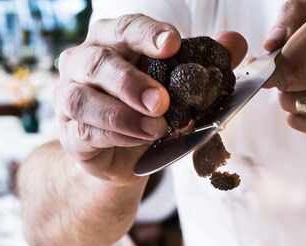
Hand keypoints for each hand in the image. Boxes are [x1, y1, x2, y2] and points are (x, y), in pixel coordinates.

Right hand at [56, 15, 246, 184]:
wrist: (125, 158)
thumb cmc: (150, 111)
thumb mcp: (181, 88)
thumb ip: (205, 63)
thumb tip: (235, 42)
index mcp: (111, 41)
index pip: (124, 27)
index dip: (147, 34)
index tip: (172, 44)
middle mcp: (83, 63)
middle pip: (98, 61)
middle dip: (131, 81)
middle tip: (162, 102)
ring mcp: (70, 98)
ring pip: (84, 99)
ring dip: (122, 115)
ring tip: (156, 128)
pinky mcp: (70, 134)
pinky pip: (85, 132)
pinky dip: (114, 137)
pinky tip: (139, 139)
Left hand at [264, 0, 305, 139]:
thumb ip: (295, 11)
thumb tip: (269, 46)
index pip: (294, 55)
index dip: (276, 59)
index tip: (273, 56)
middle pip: (286, 78)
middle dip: (283, 70)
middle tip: (302, 60)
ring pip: (289, 101)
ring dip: (292, 89)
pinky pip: (299, 121)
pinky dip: (301, 109)